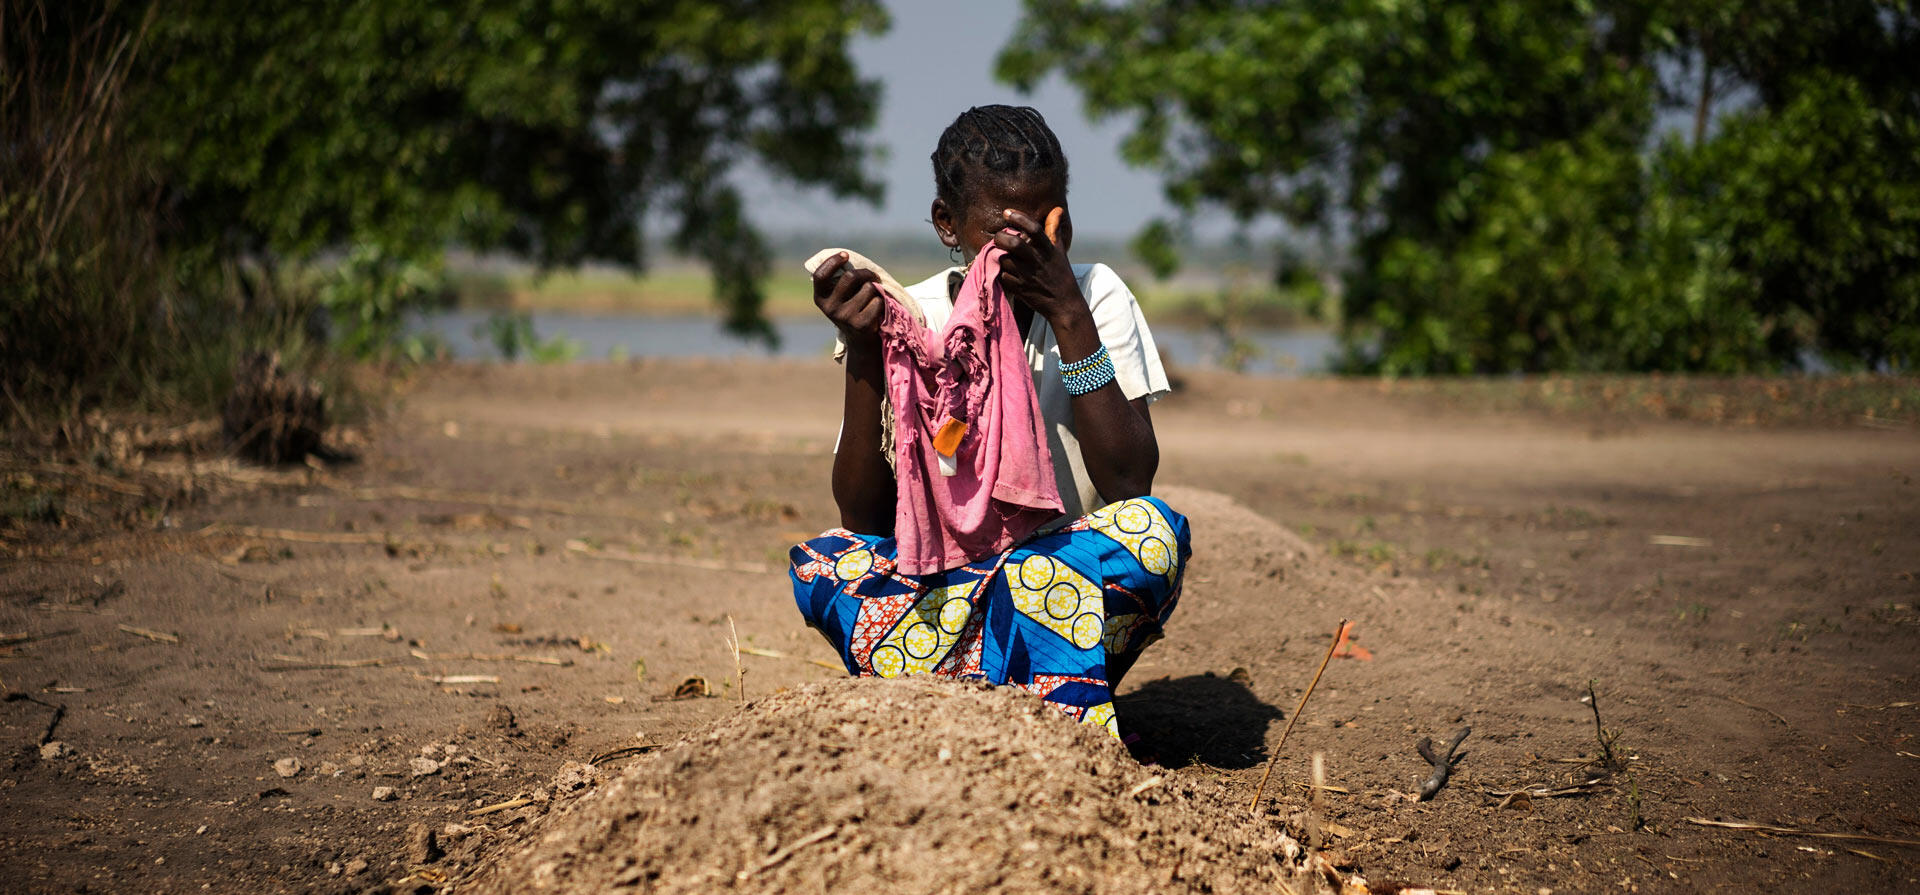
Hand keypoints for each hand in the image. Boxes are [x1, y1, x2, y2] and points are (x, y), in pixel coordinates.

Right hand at [812, 252, 884, 351]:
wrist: (861, 342)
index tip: (845, 255)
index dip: (832, 262)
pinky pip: (877, 301)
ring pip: (868, 288)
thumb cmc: (851, 309)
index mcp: (820, 299)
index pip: (821, 275)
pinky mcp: (861, 325)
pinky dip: (881, 302)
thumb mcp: (839, 297)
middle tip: (873, 276)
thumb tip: (847, 257)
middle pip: (851, 277)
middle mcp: (830, 309)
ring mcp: (845, 317)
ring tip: (873, 298)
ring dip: (875, 289)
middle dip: (866, 273)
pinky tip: (877, 310)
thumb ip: (840, 281)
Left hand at [992, 208, 1086, 324]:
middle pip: (1015, 244)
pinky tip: (1002, 270)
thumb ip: (1054, 229)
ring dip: (998, 256)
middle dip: (1001, 238)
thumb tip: (1057, 209)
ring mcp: (1028, 276)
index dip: (1019, 218)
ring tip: (998, 254)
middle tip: (998, 237)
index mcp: (1048, 249)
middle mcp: (1038, 261)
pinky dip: (1000, 273)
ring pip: (1005, 260)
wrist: (1064, 304)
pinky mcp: (1020, 289)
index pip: (1034, 229)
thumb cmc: (1061, 274)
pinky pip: (1003, 277)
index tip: (1006, 212)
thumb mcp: (1060, 250)